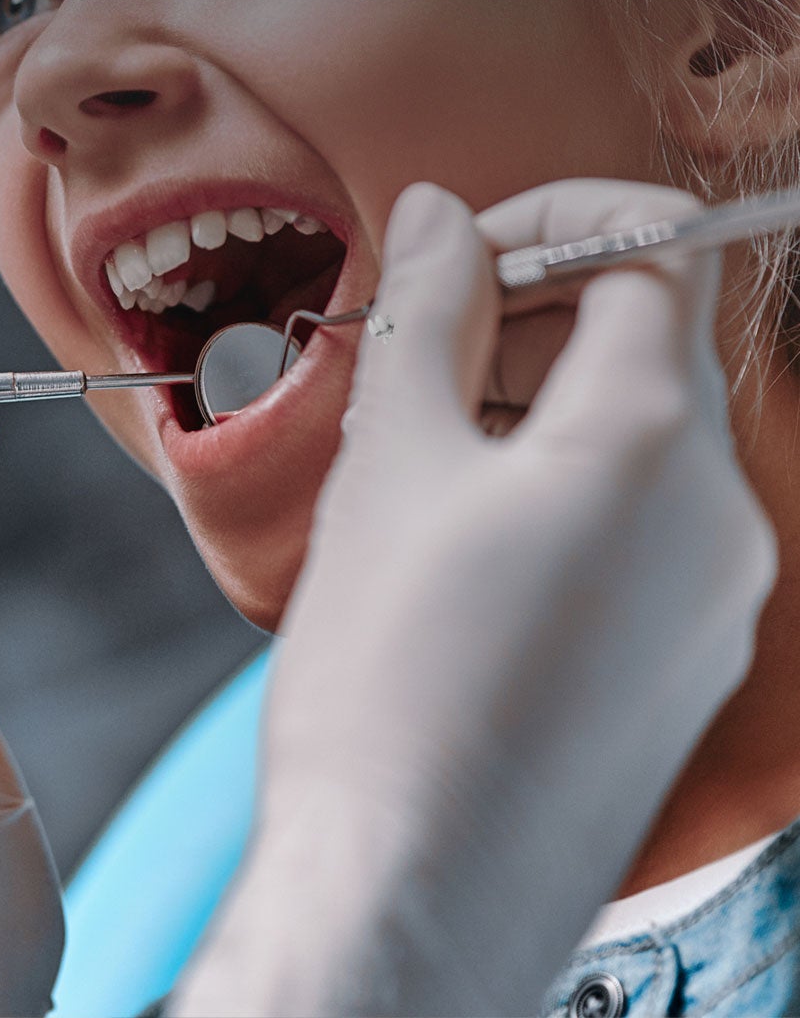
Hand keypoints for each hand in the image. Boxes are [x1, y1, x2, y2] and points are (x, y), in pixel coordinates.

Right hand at [173, 179, 777, 1017]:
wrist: (408, 894)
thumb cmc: (388, 681)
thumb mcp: (391, 457)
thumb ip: (428, 310)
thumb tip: (441, 214)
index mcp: (655, 442)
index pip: (653, 250)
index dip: (553, 220)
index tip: (460, 249)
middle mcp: (719, 514)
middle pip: (650, 341)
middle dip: (534, 312)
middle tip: (421, 346)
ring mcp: (715, 598)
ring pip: (644, 435)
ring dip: (541, 400)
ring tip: (424, 447)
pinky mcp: (685, 662)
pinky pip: (646, 525)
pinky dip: (565, 486)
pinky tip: (462, 539)